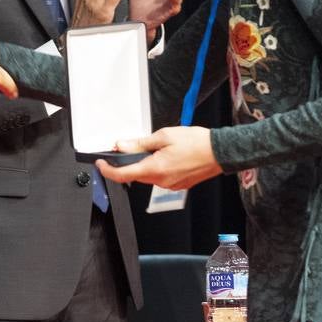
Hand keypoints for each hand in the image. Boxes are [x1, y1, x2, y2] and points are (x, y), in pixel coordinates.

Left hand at [96, 126, 220, 189]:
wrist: (220, 152)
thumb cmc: (196, 143)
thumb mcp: (164, 136)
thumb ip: (140, 143)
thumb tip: (121, 146)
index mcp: (155, 169)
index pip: (123, 175)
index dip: (107, 171)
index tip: (100, 163)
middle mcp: (161, 181)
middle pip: (136, 175)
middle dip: (130, 162)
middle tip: (132, 147)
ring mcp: (170, 185)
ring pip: (148, 176)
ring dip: (146, 164)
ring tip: (159, 148)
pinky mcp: (178, 185)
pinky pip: (161, 177)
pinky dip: (158, 168)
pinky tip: (169, 156)